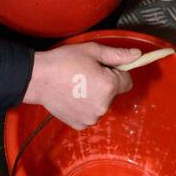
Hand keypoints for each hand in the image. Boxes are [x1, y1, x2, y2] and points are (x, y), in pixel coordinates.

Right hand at [23, 42, 138, 129]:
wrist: (38, 79)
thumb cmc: (63, 61)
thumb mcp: (92, 51)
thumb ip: (117, 55)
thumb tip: (137, 55)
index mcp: (109, 86)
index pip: (127, 80)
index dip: (115, 72)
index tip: (101, 67)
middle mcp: (104, 105)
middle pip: (113, 93)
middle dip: (104, 84)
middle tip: (85, 74)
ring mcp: (92, 118)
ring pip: (102, 104)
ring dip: (94, 96)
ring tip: (75, 85)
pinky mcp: (81, 124)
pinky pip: (90, 114)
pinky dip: (84, 107)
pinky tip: (71, 97)